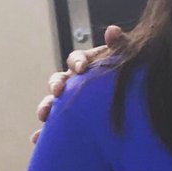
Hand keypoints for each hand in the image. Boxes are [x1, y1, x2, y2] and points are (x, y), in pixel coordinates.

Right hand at [31, 25, 124, 142]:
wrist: (134, 97)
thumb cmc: (129, 73)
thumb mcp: (128, 57)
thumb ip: (121, 44)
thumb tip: (112, 30)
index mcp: (86, 63)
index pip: (76, 58)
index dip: (77, 61)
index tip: (82, 68)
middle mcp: (74, 81)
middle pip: (59, 79)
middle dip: (57, 84)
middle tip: (58, 91)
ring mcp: (70, 100)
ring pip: (52, 102)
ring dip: (46, 107)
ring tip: (43, 116)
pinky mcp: (70, 118)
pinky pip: (55, 125)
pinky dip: (44, 132)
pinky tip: (37, 140)